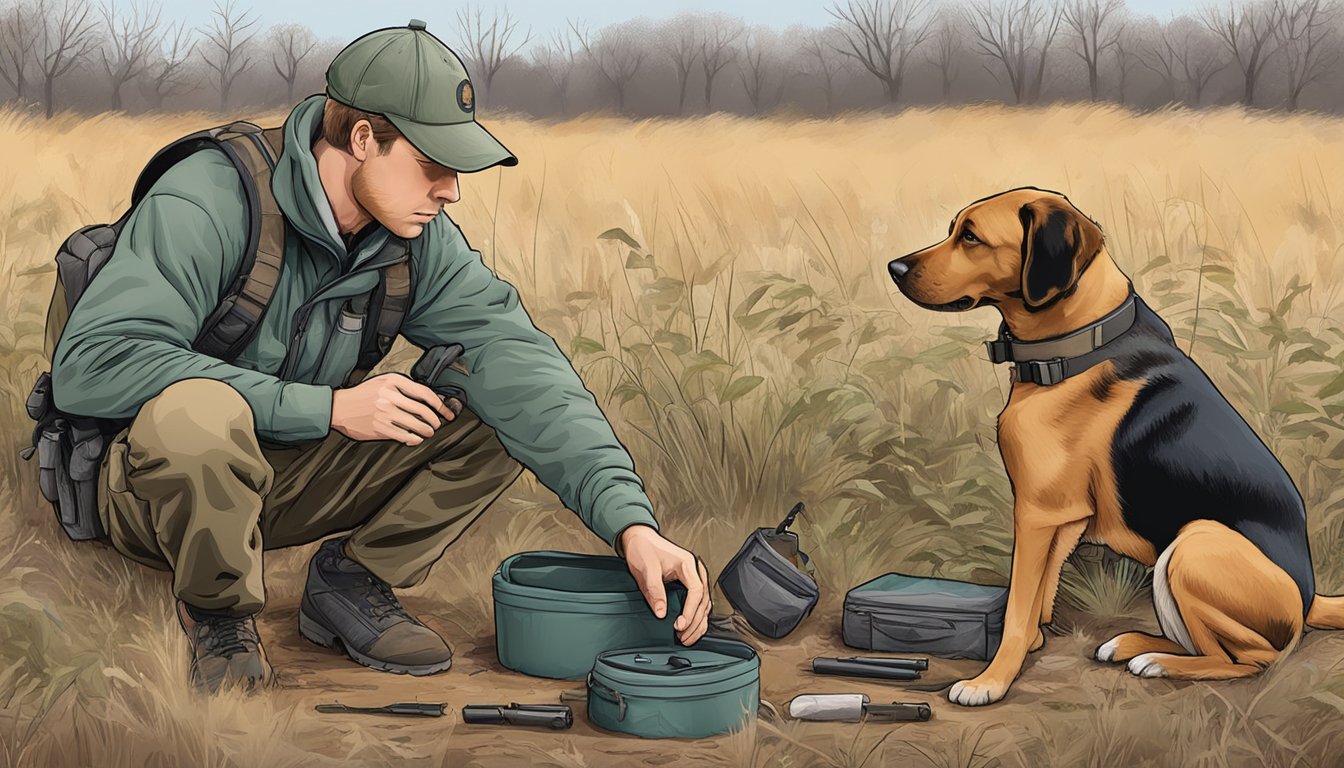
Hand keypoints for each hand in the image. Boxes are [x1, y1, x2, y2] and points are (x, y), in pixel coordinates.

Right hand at [330, 373, 454, 444]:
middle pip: (423, 410)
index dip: (440, 404)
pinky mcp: (380, 428)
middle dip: (435, 420)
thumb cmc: (364, 395)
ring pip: (416, 424)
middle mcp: (389, 396)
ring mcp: (384, 413)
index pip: (424, 392)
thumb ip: (403, 388)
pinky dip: (414, 439)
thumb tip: (430, 400)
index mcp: (392, 381)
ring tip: (429, 432)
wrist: (340, 407)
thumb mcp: (382, 382)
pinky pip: (404, 436)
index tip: (447, 412)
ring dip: (427, 431)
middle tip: (437, 424)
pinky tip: (416, 439)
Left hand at [619, 525, 710, 645]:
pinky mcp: (688, 583)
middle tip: (683, 637)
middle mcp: (695, 571)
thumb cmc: (644, 549)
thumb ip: (655, 591)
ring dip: (698, 623)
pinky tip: (690, 628)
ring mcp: (693, 577)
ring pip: (704, 604)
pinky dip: (696, 617)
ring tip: (686, 638)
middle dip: (695, 622)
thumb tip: (661, 612)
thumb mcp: (646, 569)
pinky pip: (698, 603)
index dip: (690, 612)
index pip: (696, 592)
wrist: (639, 539)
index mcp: (688, 564)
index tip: (680, 625)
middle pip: (704, 601)